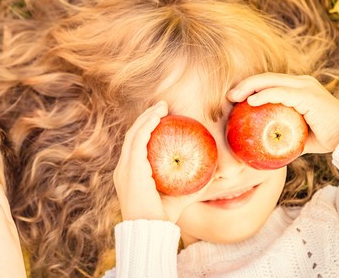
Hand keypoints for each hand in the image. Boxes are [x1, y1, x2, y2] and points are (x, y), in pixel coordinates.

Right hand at [114, 101, 207, 222]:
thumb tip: (215, 174)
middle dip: (146, 118)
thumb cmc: (163, 219)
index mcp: (130, 175)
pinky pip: (138, 142)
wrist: (149, 232)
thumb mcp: (180, 197)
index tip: (162, 118)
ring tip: (161, 107)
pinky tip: (158, 117)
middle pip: (132, 135)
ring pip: (133, 135)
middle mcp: (123, 169)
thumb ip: (194, 185)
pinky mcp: (130, 170)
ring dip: (147, 118)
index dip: (146, 129)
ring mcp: (124, 169)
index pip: (135, 146)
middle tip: (163, 106)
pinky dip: (147, 126)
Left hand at [227, 73, 338, 152]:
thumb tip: (265, 145)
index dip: (252, 86)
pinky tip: (250, 102)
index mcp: (301, 88)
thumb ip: (285, 134)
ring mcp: (306, 87)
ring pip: (271, 81)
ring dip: (249, 87)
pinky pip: (280, 93)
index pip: (271, 82)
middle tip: (229, 96)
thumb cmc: (328, 138)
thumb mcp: (300, 134)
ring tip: (233, 97)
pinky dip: (263, 96)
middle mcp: (303, 83)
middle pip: (267, 78)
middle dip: (246, 84)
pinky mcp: (308, 95)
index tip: (235, 98)